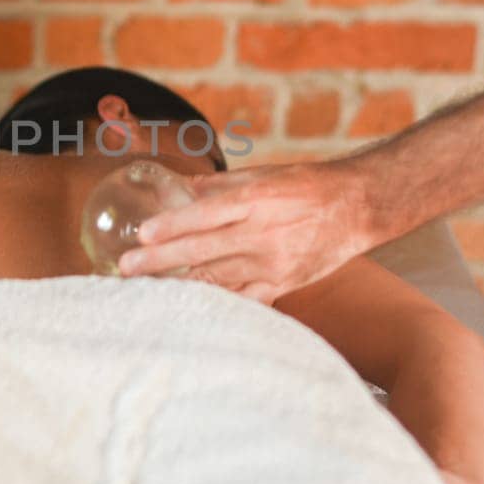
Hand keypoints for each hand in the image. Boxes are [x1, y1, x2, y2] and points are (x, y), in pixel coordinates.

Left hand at [118, 161, 372, 302]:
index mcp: (255, 200)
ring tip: (146, 290)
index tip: (143, 233)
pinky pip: (244, 299)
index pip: (205, 214)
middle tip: (126, 267)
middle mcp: (261, 233)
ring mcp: (272, 263)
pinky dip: (217, 303)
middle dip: (160, 260)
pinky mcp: (283, 284)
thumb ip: (221, 186)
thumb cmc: (306, 186)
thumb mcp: (264, 174)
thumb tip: (181, 188)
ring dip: (180, 285)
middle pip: (202, 250)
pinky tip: (190, 308)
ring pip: (218, 279)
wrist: (357, 208)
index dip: (173, 225)